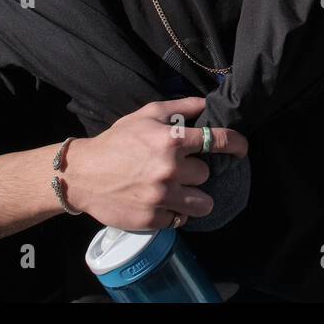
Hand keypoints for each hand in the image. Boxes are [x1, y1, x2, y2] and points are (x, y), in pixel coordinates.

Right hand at [65, 97, 247, 230]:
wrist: (81, 174)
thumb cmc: (116, 141)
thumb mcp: (146, 115)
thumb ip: (181, 107)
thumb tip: (208, 103)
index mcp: (170, 141)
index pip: (218, 141)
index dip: (237, 145)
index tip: (241, 149)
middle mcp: (168, 169)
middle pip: (207, 174)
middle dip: (196, 171)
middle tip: (179, 169)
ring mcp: (160, 197)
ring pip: (203, 203)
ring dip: (195, 197)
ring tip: (180, 190)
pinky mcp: (151, 219)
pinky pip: (180, 219)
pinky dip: (175, 213)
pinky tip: (161, 202)